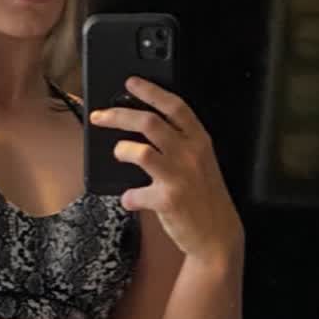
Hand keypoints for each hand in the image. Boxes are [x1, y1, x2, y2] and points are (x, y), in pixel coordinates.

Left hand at [90, 77, 243, 265]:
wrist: (218, 235)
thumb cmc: (205, 196)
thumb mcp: (201, 162)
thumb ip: (179, 144)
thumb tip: (144, 128)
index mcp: (200, 140)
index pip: (174, 106)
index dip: (151, 91)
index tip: (130, 83)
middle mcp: (191, 154)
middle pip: (149, 122)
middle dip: (118, 115)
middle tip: (100, 116)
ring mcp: (179, 177)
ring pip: (140, 151)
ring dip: (122, 151)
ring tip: (119, 154)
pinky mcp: (168, 200)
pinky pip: (135, 194)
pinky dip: (128, 198)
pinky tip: (131, 200)